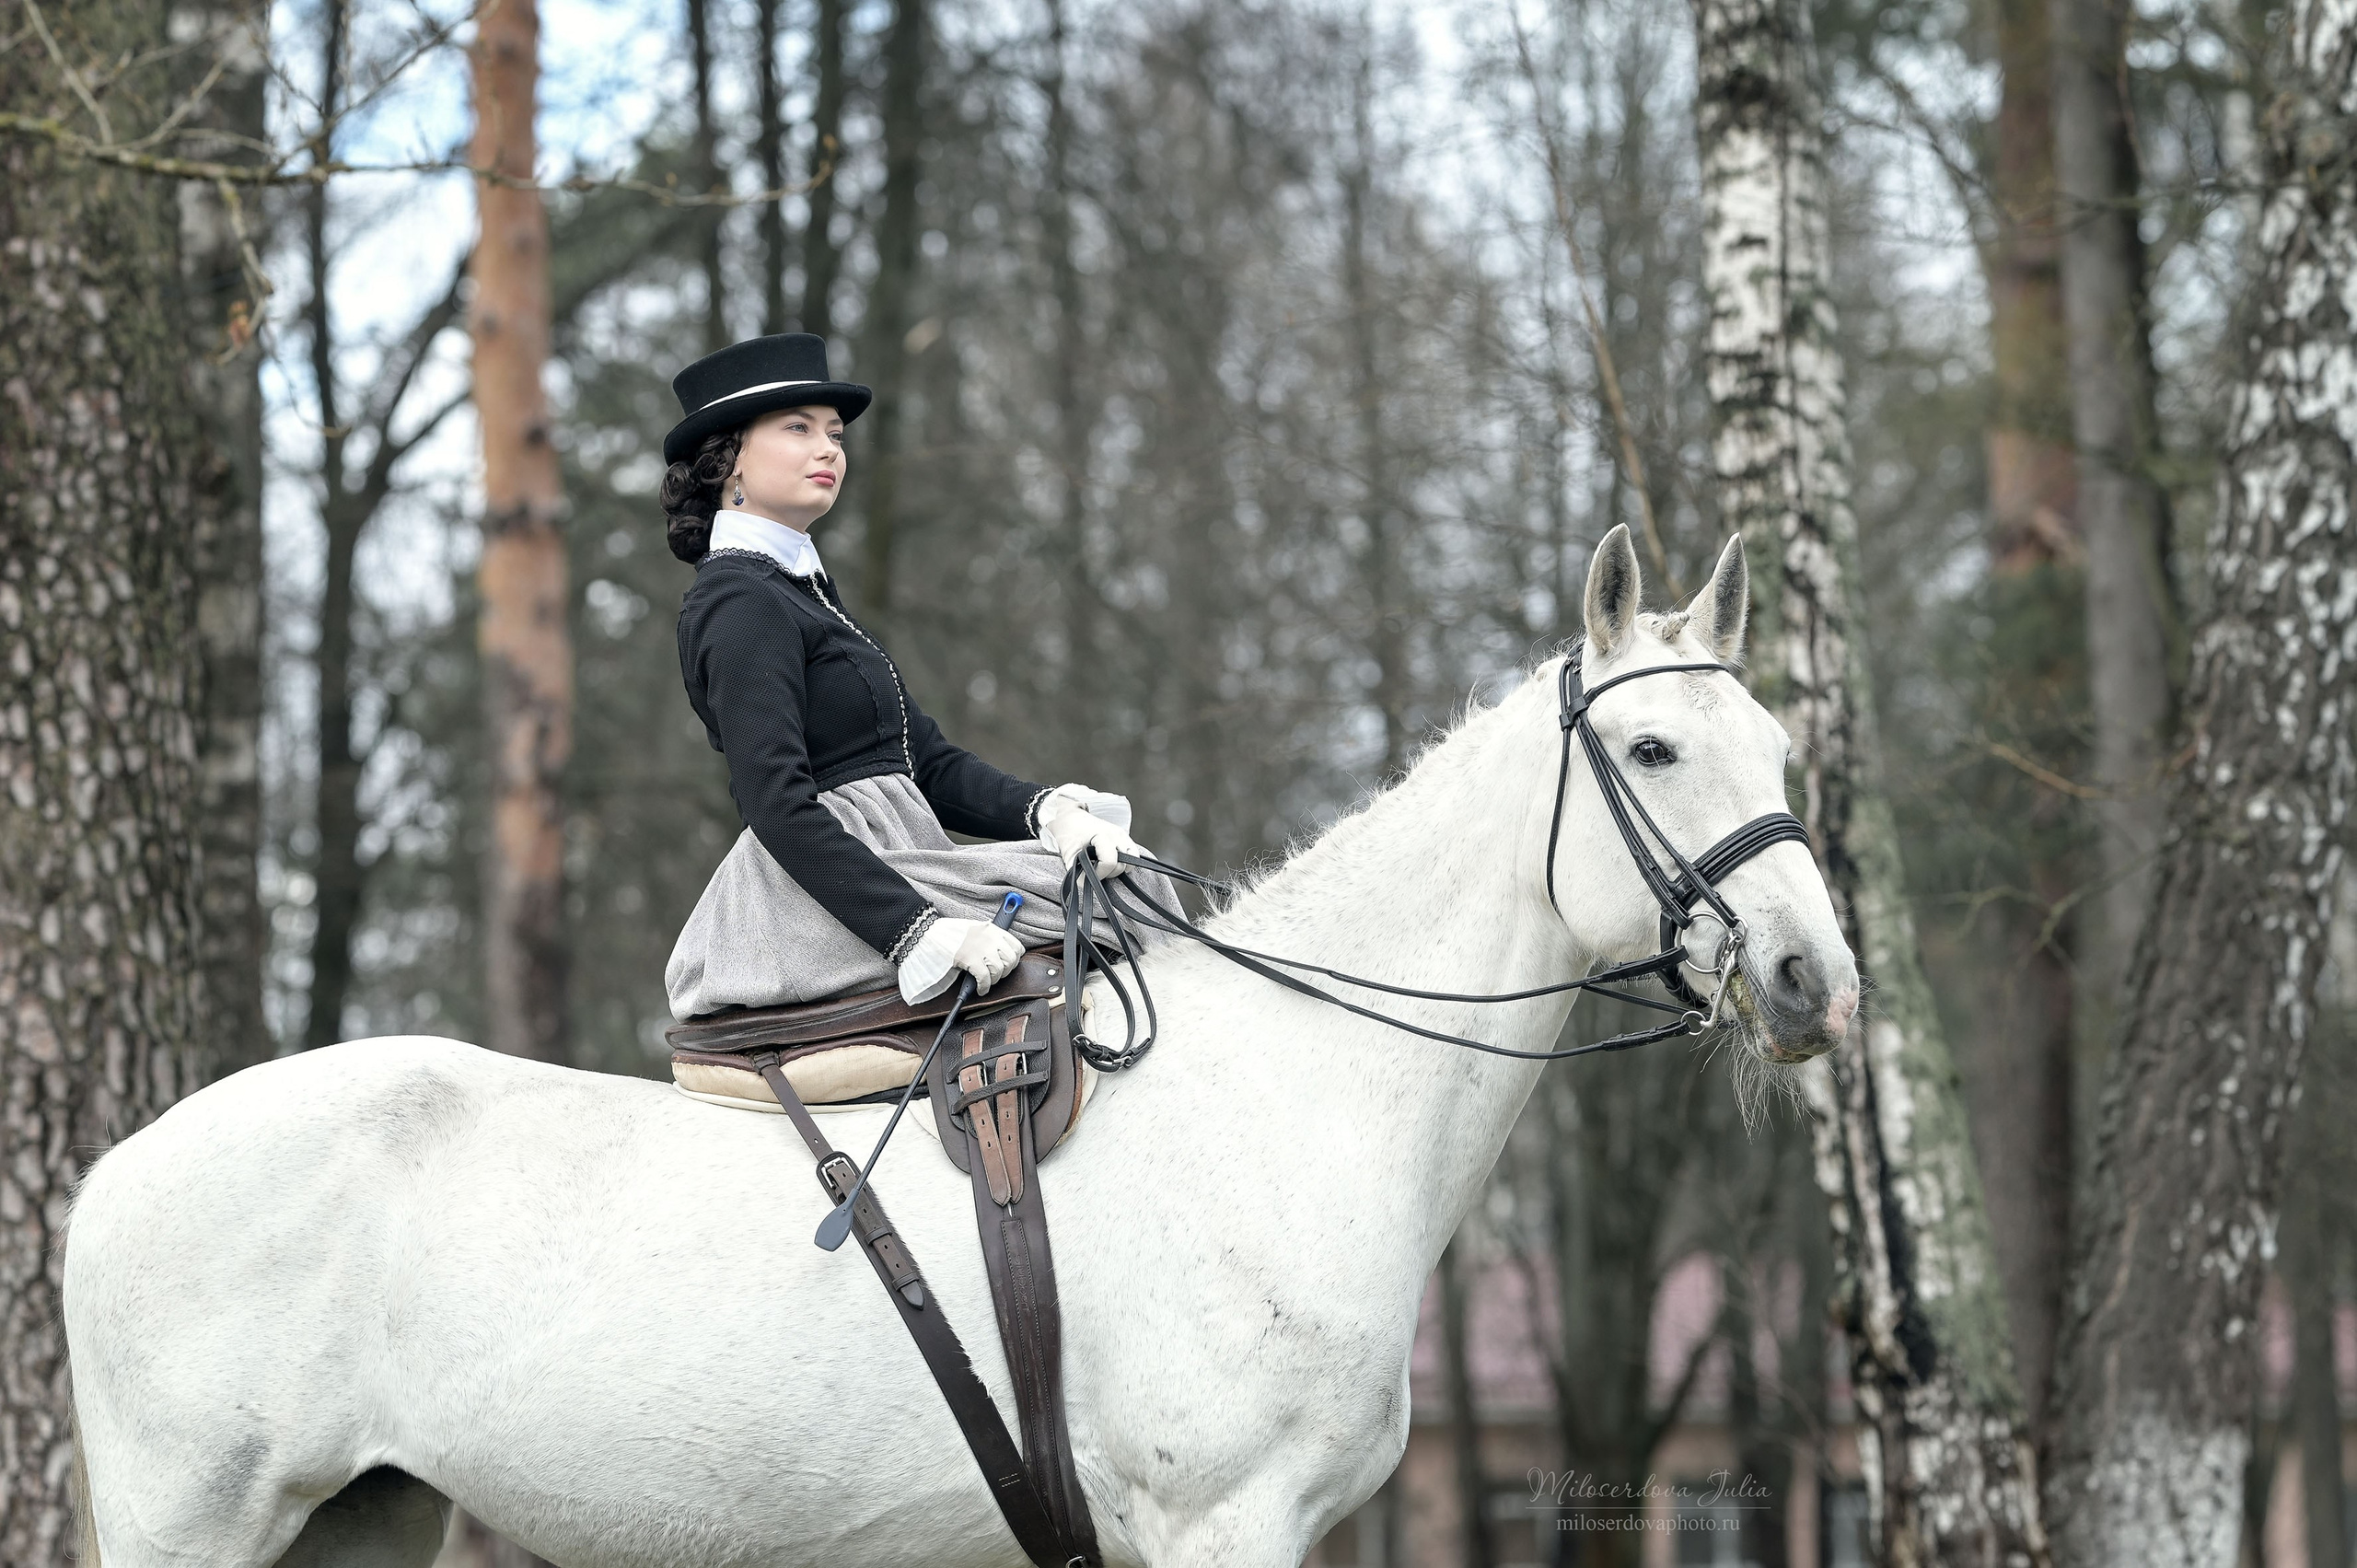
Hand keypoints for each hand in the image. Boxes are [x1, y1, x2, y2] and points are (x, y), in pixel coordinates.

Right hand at [897, 917, 1024, 1003]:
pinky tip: (981, 989)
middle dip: (1006, 971)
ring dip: (994, 980)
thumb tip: (1000, 952)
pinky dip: (984, 987)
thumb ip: (989, 938)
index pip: (1017, 946)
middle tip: (997, 975)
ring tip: (988, 982)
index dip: (1015, 959)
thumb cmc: (951, 935)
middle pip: (1011, 960)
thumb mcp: (975, 930)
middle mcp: (990, 938)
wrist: (931, 935)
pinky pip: (985, 978)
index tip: (1009, 964)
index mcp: (992, 929)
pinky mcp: (970, 959)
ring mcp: (981, 948)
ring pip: (999, 970)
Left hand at [1038, 793, 1143, 878]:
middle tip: (1095, 869)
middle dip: (1109, 872)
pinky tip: (1111, 861)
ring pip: (1133, 860)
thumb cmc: (1069, 833)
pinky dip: (1124, 861)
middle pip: (1123, 864)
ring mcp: (1123, 834)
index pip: (1110, 863)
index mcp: (1104, 835)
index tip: (1089, 873)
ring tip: (1104, 865)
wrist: (1070, 817)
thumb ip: (1077, 872)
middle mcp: (1117, 834)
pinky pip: (1132, 854)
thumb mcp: (1068, 854)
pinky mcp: (1124, 837)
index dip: (1100, 873)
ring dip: (1119, 867)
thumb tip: (1086, 885)